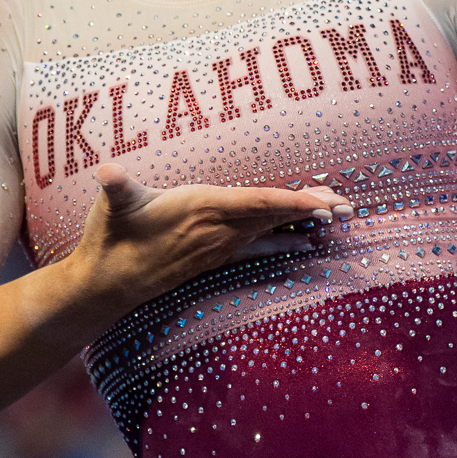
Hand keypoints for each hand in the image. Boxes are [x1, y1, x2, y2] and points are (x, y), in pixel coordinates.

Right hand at [69, 164, 352, 333]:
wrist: (108, 284)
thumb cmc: (112, 237)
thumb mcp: (115, 205)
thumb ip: (117, 186)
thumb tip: (107, 173)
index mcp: (203, 208)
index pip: (257, 203)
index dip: (290, 200)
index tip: (320, 201)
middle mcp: (219, 230)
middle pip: (275, 216)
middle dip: (311, 208)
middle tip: (349, 206)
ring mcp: (220, 246)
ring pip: (271, 230)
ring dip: (303, 222)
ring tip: (336, 216)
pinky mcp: (216, 257)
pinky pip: (259, 247)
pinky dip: (284, 242)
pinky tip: (305, 244)